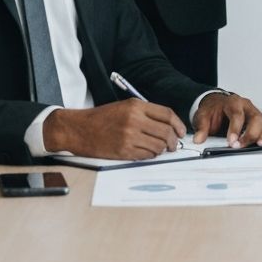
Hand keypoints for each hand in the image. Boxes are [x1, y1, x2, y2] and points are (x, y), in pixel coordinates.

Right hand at [42, 99, 184, 158]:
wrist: (79, 129)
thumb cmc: (103, 117)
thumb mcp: (126, 106)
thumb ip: (146, 113)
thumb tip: (168, 125)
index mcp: (136, 106)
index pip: (167, 114)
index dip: (178, 124)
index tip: (181, 131)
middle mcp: (134, 120)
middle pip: (165, 132)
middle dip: (173, 140)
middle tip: (174, 144)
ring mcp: (129, 137)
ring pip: (158, 146)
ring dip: (162, 149)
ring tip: (160, 149)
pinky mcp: (123, 151)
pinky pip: (145, 156)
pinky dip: (151, 155)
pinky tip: (148, 153)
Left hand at [191, 93, 261, 146]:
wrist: (217, 105)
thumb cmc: (213, 110)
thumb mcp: (203, 116)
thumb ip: (201, 128)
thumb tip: (198, 140)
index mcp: (233, 102)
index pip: (238, 114)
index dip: (235, 129)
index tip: (231, 142)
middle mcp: (248, 107)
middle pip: (256, 118)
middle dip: (250, 134)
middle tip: (240, 146)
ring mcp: (256, 113)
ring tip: (257, 146)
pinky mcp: (261, 121)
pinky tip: (261, 144)